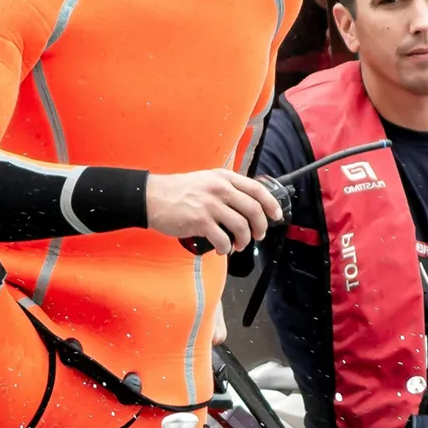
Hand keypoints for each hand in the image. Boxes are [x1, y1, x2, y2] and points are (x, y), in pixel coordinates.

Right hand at [146, 169, 279, 253]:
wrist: (151, 197)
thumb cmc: (177, 191)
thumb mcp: (205, 180)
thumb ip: (224, 188)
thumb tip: (244, 205)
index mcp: (223, 178)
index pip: (256, 189)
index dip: (271, 204)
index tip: (276, 216)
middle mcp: (219, 189)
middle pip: (253, 210)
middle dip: (261, 227)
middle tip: (258, 235)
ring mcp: (210, 205)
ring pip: (242, 226)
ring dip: (244, 240)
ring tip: (239, 245)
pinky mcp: (200, 221)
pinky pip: (223, 239)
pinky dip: (226, 248)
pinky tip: (223, 250)